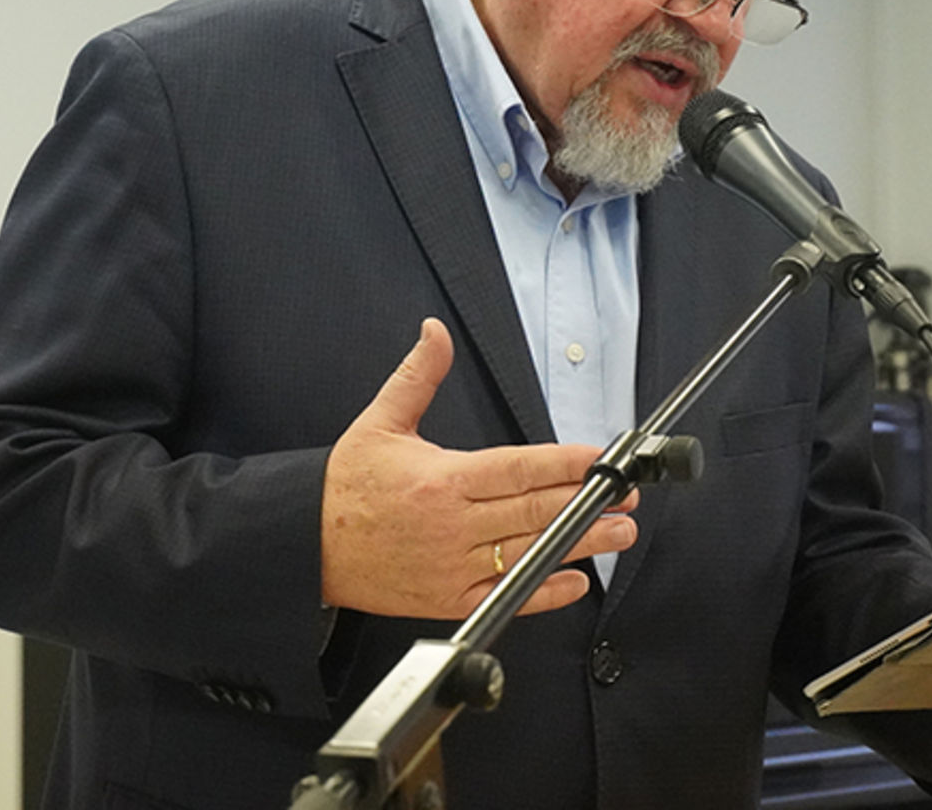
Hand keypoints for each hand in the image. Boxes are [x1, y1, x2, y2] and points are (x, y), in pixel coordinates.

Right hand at [319, 318, 637, 618]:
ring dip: (581, 545)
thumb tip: (434, 331)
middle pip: (534, 511)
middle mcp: (451, 524)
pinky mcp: (446, 599)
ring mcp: (451, 566)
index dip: (564, 464)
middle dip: (588, 504)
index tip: (597, 460)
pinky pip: (506, 595)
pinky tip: (575, 580)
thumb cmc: (345, 485)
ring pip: (529, 553)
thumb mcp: (380, 421)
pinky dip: (544, 591)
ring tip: (619, 533)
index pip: (518, 468)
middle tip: (627, 497)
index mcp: (441, 479)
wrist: (305, 544)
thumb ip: (417, 376)